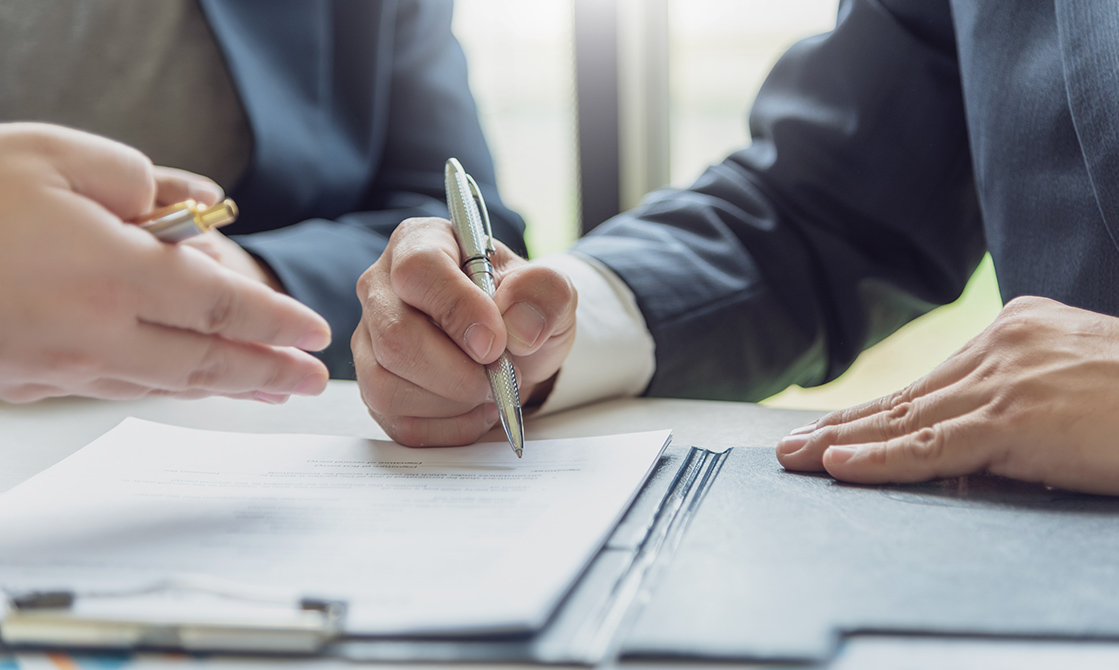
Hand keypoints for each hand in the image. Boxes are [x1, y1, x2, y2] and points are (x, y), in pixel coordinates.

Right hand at [0, 122, 330, 402]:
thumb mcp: (55, 156)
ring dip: (225, 388)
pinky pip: (117, 387)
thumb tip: (193, 207)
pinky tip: (184, 383)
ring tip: (268, 390)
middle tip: (311, 384)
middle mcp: (96, 332)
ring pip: (164, 383)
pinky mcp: (29, 380)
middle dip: (268, 374)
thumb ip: (137, 180)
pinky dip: (164, 387)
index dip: (276, 323)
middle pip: (206, 362)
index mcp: (113, 273)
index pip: (222, 306)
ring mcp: (61, 365)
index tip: (313, 333)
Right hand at [352, 217, 576, 445]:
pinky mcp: (374, 386)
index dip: (457, 311)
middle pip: (395, 337)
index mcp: (419, 243)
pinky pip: (397, 422)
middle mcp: (381, 288)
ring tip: (490, 390)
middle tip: (502, 375)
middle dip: (458, 372)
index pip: (418, 271)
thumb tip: (519, 329)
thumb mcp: (549, 289)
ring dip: (452, 403)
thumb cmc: (520, 308)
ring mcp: (370, 340)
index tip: (495, 344)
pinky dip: (446, 427)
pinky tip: (473, 409)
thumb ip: (544, 293)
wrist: (514, 346)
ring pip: (386, 386)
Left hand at [776, 296, 1118, 494]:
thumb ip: (1024, 397)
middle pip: (905, 396)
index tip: (834, 427)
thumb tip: (975, 434)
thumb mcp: (1078, 381)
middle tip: (789, 446)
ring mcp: (1006, 380)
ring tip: (795, 460)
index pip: (930, 381)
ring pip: (905, 419)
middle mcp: (1002, 346)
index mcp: (1017, 331)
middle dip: (843, 426)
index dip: (877, 410)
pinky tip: (838, 467)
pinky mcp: (1017, 419)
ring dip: (842, 444)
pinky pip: (932, 445)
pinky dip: (880, 460)